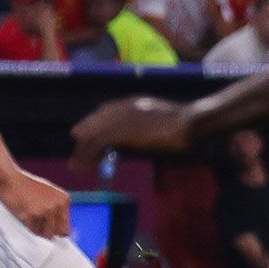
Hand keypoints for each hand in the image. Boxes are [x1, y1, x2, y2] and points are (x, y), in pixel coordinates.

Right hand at [0, 166, 70, 237]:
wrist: (10, 179)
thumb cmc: (26, 186)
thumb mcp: (49, 194)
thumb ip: (56, 208)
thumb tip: (59, 226)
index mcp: (64, 200)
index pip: (67, 228)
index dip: (57, 229)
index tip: (50, 228)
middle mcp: (57, 206)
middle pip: (58, 232)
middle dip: (49, 231)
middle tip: (39, 223)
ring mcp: (44, 211)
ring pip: (45, 234)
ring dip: (37, 229)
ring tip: (30, 216)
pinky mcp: (31, 216)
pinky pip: (33, 230)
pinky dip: (28, 226)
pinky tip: (24, 214)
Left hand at [73, 96, 196, 160]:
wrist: (192, 123)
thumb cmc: (189, 124)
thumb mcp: (168, 121)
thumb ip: (154, 125)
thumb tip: (150, 137)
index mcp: (138, 102)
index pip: (109, 109)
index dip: (96, 120)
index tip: (88, 130)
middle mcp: (126, 108)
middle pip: (98, 121)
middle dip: (86, 134)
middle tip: (77, 149)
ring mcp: (123, 119)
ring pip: (94, 134)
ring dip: (83, 150)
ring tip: (76, 164)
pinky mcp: (122, 132)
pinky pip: (98, 144)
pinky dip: (88, 155)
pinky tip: (84, 165)